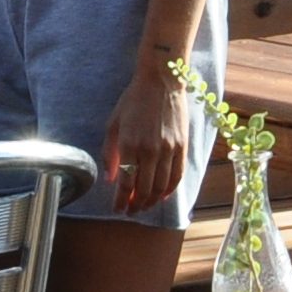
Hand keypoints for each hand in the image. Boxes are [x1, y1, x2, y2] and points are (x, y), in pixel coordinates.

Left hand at [103, 63, 190, 210]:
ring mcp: (168, 149)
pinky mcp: (182, 146)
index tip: (118, 209)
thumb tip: (111, 179)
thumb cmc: (133, 101)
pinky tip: (162, 195)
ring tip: (144, 205)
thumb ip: (109, 153)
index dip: (121, 201)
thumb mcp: (113, 124)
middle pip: (144, 190)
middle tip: (130, 211)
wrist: (161, 81)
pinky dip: (169, 190)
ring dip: (152, 201)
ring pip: (161, 187)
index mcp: (129, 145)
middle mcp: (150, 150)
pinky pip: (177, 175)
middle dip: (136, 205)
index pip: (126, 184)